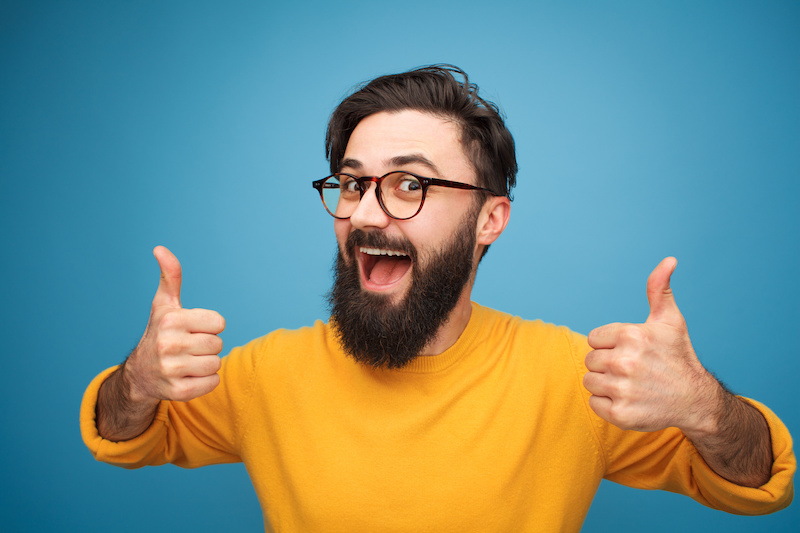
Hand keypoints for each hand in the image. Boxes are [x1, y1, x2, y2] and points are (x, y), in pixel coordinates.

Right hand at [123, 246, 225, 403]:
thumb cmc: (160, 332)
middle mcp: (169, 344)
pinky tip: (188, 376)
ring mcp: (172, 370)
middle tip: (188, 347)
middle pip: (218, 344)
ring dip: (207, 363)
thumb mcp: (164, 304)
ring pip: (216, 364)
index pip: (219, 322)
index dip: (209, 326)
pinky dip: (206, 381)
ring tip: (188, 361)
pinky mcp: (178, 392)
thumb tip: (160, 248)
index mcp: (171, 320)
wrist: (140, 374)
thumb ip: (170, 276)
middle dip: (208, 345)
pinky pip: (212, 383)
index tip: (192, 329)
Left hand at [583, 257, 718, 433]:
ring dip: (605, 384)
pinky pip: (594, 403)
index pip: (593, 339)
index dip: (610, 345)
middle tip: (632, 370)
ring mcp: (622, 389)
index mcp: (631, 335)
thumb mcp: (670, 321)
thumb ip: (659, 289)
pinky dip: (607, 404)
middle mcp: (625, 362)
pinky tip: (629, 400)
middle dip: (606, 364)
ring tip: (631, 384)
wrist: (696, 400)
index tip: (631, 351)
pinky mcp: (620, 414)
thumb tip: (669, 260)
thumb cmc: (678, 357)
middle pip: (589, 360)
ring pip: (589, 381)